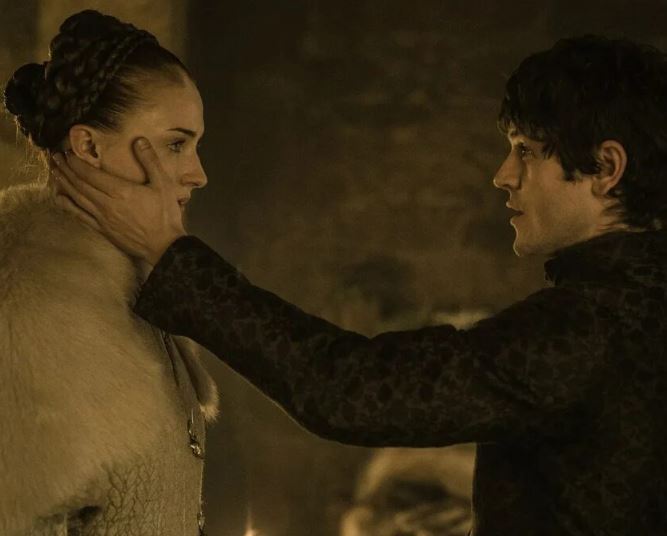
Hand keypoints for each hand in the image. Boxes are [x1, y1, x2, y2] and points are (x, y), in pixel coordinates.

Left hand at [50, 137, 185, 264]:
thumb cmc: (165, 215)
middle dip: (66, 169)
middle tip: (55, 158)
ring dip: (64, 184)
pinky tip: (60, 199)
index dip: (77, 163)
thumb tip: (139, 140)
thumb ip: (150, 161)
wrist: (164, 245)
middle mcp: (106, 204)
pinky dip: (68, 206)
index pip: (90, 174)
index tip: (68, 152)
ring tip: (55, 172)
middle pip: (80, 184)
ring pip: (77, 198)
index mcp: (120, 191)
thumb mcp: (163, 185)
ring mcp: (102, 218)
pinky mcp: (103, 230)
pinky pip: (80, 216)